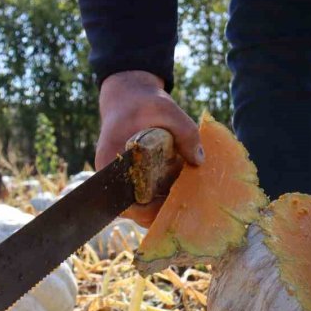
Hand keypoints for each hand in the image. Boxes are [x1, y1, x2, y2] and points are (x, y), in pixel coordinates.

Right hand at [96, 71, 203, 226]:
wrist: (130, 97)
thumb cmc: (144, 104)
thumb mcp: (167, 110)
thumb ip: (185, 132)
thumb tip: (199, 161)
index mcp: (111, 164)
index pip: (123, 203)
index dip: (145, 211)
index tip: (170, 206)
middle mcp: (113, 177)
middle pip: (134, 210)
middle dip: (159, 213)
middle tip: (185, 208)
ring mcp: (124, 179)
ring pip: (142, 207)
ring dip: (163, 207)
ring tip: (186, 200)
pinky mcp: (135, 178)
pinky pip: (147, 197)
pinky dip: (164, 198)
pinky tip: (183, 191)